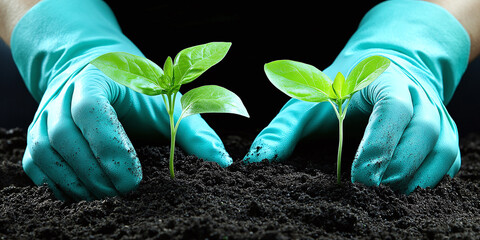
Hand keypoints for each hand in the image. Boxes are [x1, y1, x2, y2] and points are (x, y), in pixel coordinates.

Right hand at [12, 0, 230, 199]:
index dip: (109, 146)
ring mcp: (44, 116)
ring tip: (108, 198)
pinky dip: (57, 186)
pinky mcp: (37, 137)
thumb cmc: (139, 94)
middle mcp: (62, 95)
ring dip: (76, 182)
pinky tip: (85, 196)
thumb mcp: (168, 105)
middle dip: (96, 172)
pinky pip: (36, 165)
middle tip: (125, 193)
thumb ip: (193, 131)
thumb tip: (222, 162)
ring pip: (45, 152)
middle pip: (64, 135)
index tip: (135, 178)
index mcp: (95, 78)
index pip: (90, 109)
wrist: (100, 77)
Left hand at [245, 0, 469, 193]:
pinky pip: (448, 161)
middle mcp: (418, 95)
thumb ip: (282, 130)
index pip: (393, 109)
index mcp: (385, 79)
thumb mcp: (306, 102)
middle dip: (397, 168)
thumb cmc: (337, 91)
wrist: (377, 72)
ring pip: (442, 149)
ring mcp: (436, 114)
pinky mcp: (442, 134)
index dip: (379, 144)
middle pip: (424, 132)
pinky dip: (430, 181)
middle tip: (369, 193)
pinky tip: (402, 193)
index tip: (358, 178)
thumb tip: (256, 162)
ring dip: (415, 179)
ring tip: (384, 198)